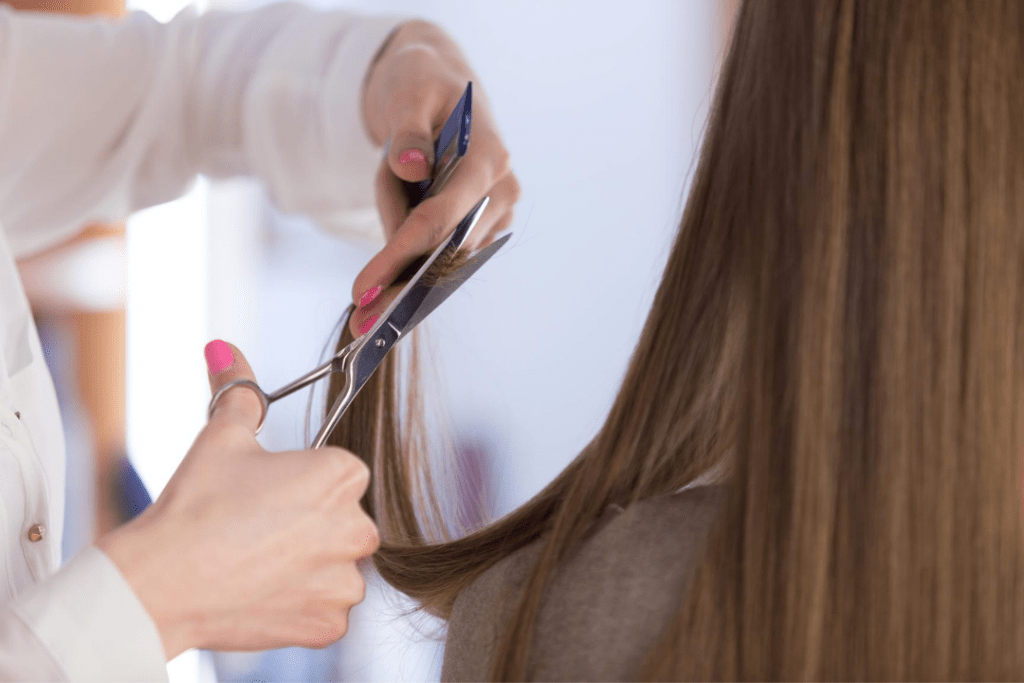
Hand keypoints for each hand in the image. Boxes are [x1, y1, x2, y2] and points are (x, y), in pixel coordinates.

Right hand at [96, 341, 379, 659]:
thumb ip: (239, 392)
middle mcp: (358, 527)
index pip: (340, 472)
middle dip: (309, 523)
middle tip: (257, 528)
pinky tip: (261, 591)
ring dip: (307, 565)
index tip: (270, 493)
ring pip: (337, 566)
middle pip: (343, 519)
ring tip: (256, 561)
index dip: (302, 482)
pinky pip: (325, 608)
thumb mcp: (222, 436)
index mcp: (343, 475)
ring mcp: (346, 581)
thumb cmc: (195, 506)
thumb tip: (226, 352)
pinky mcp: (329, 624)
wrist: (160, 583)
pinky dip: (299, 603)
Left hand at [354, 20, 519, 335]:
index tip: (363, 288)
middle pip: (448, 250)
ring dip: (407, 287)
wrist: (441, 87)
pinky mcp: (481, 227)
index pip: (442, 215)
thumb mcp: (410, 92)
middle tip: (361, 324)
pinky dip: (418, 275)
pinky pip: (448, 256)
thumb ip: (408, 130)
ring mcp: (495, 213)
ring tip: (365, 320)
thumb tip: (412, 166)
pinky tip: (386, 300)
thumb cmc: (422, 88)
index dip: (401, 254)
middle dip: (403, 288)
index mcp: (488, 157)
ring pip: (448, 259)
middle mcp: (501, 191)